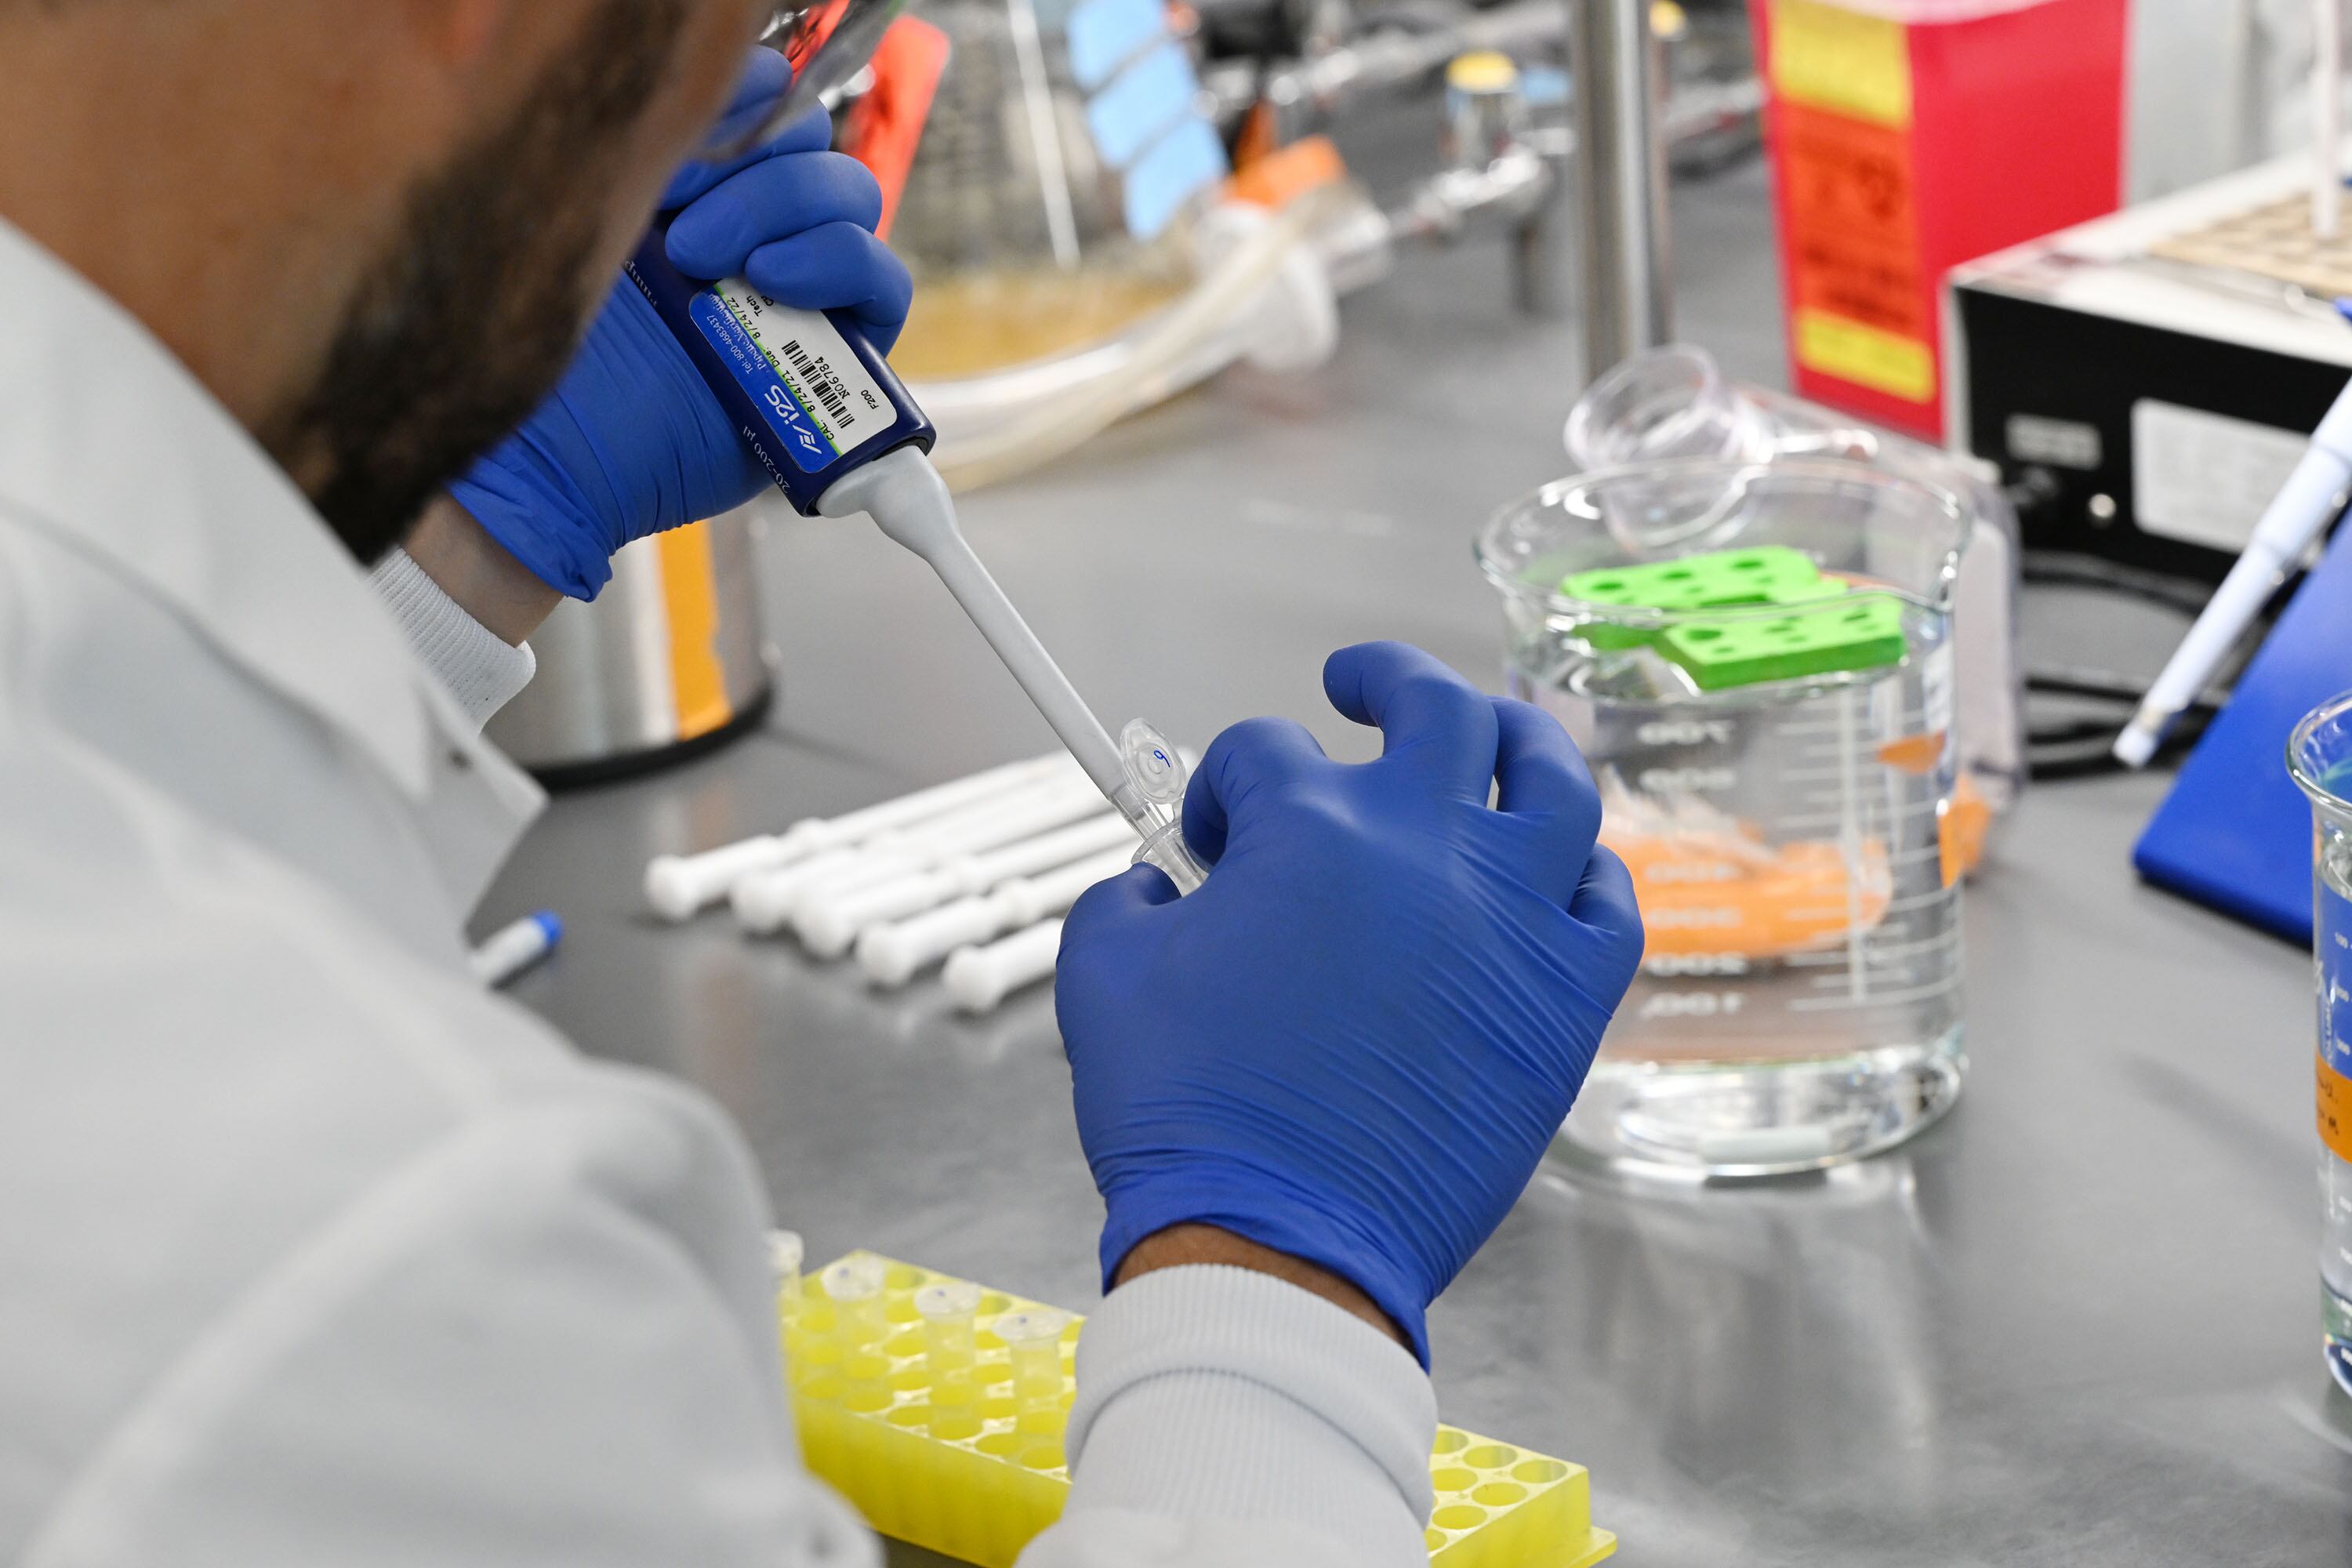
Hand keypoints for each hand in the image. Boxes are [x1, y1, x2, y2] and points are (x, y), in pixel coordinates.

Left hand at [449, 65, 912, 599]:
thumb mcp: (585, 221)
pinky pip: (883, 285)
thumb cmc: (543, 354)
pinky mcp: (833, 359)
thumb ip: (654, 147)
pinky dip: (840, 264)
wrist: (552, 461)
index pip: (763, 107)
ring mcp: (794, 297)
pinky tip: (774, 282)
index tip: (705, 109)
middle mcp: (748, 238)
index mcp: (688, 194)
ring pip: (852, 202)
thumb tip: (740, 72)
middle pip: (813, 146)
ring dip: (789, 210)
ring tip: (713, 262)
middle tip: (684, 218)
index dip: (751, 93)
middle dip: (759, 162)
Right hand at [1055, 642, 1644, 1364]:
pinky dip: (1583, 872)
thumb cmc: (1187, 1113)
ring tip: (1490, 733)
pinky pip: (1607, 902)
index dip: (1226, 787)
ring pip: (1552, 777)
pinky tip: (1553, 869)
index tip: (1213, 840)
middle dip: (1385, 678)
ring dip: (1515, 739)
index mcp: (1310, 832)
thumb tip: (1154, 885)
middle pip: (1433, 707)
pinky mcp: (1564, 1002)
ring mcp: (1511, 920)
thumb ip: (1121, 901)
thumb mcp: (1100, 980)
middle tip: (1356, 684)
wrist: (1276, 1239)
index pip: (1264, 754)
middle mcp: (1426, 849)